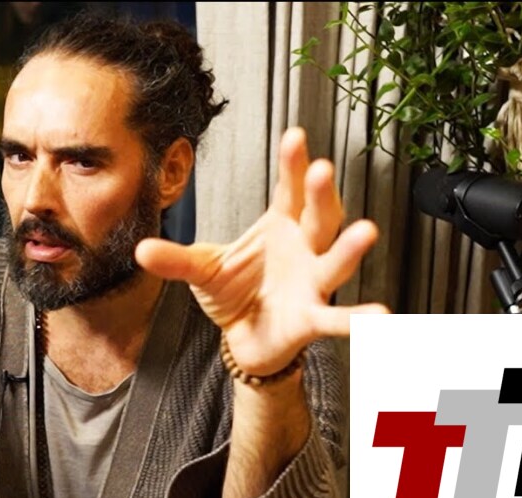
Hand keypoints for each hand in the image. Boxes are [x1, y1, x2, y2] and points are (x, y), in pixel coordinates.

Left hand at [135, 127, 387, 375]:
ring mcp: (312, 283)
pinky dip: (358, 320)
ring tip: (367, 231)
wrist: (245, 337)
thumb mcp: (201, 270)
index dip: (293, 164)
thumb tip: (139, 249)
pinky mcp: (312, 318)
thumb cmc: (234, 292)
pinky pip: (337, 318)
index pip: (289, 190)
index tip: (295, 136)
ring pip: (333, 261)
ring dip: (349, 248)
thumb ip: (176, 259)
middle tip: (324, 170)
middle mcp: (304, 249)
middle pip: (319, 217)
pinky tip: (382, 318)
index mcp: (281, 226)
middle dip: (322, 194)